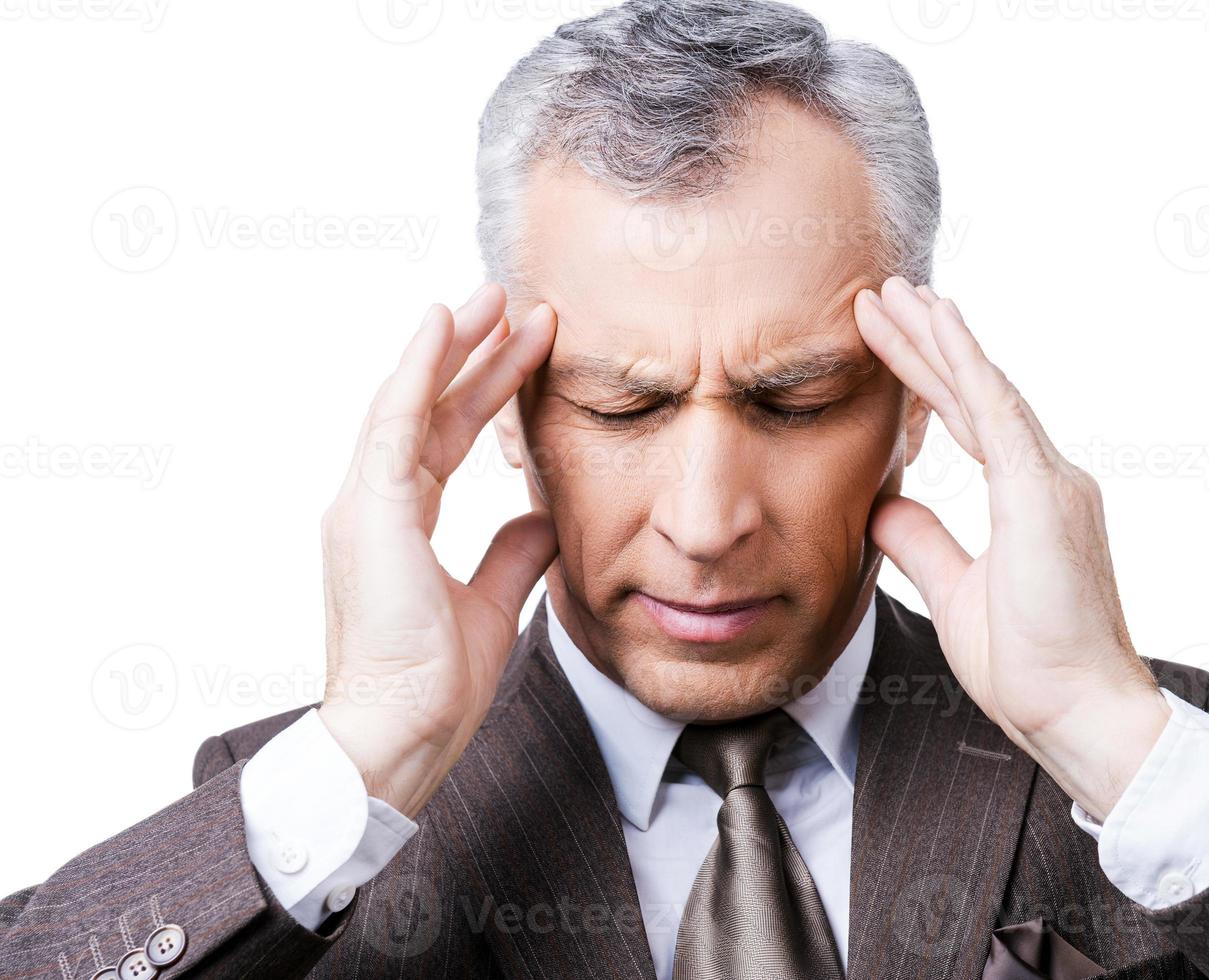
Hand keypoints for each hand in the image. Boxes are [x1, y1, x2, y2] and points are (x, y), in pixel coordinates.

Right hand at [316, 283, 558, 817]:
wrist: (400, 737)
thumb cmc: (433, 686)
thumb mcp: (490, 605)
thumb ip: (511, 556)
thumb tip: (542, 517)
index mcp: (397, 524)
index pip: (445, 437)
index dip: (486, 392)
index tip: (528, 350)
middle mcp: (373, 504)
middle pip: (428, 408)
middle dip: (472, 354)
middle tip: (512, 303)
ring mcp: (364, 504)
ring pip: (411, 401)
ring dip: (452, 345)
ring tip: (494, 297)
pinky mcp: (369, 511)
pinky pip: (395, 422)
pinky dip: (418, 369)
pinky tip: (443, 324)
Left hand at [854, 277, 1168, 819]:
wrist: (1079, 715)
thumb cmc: (1031, 668)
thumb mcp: (957, 592)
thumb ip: (925, 542)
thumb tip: (883, 504)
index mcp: (1032, 500)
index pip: (969, 421)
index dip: (928, 379)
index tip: (891, 341)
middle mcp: (1049, 478)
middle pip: (976, 394)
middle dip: (927, 342)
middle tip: (885, 296)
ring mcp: (1052, 482)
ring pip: (984, 391)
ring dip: (937, 339)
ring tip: (895, 295)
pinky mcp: (1043, 494)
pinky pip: (997, 415)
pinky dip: (965, 367)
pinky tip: (937, 326)